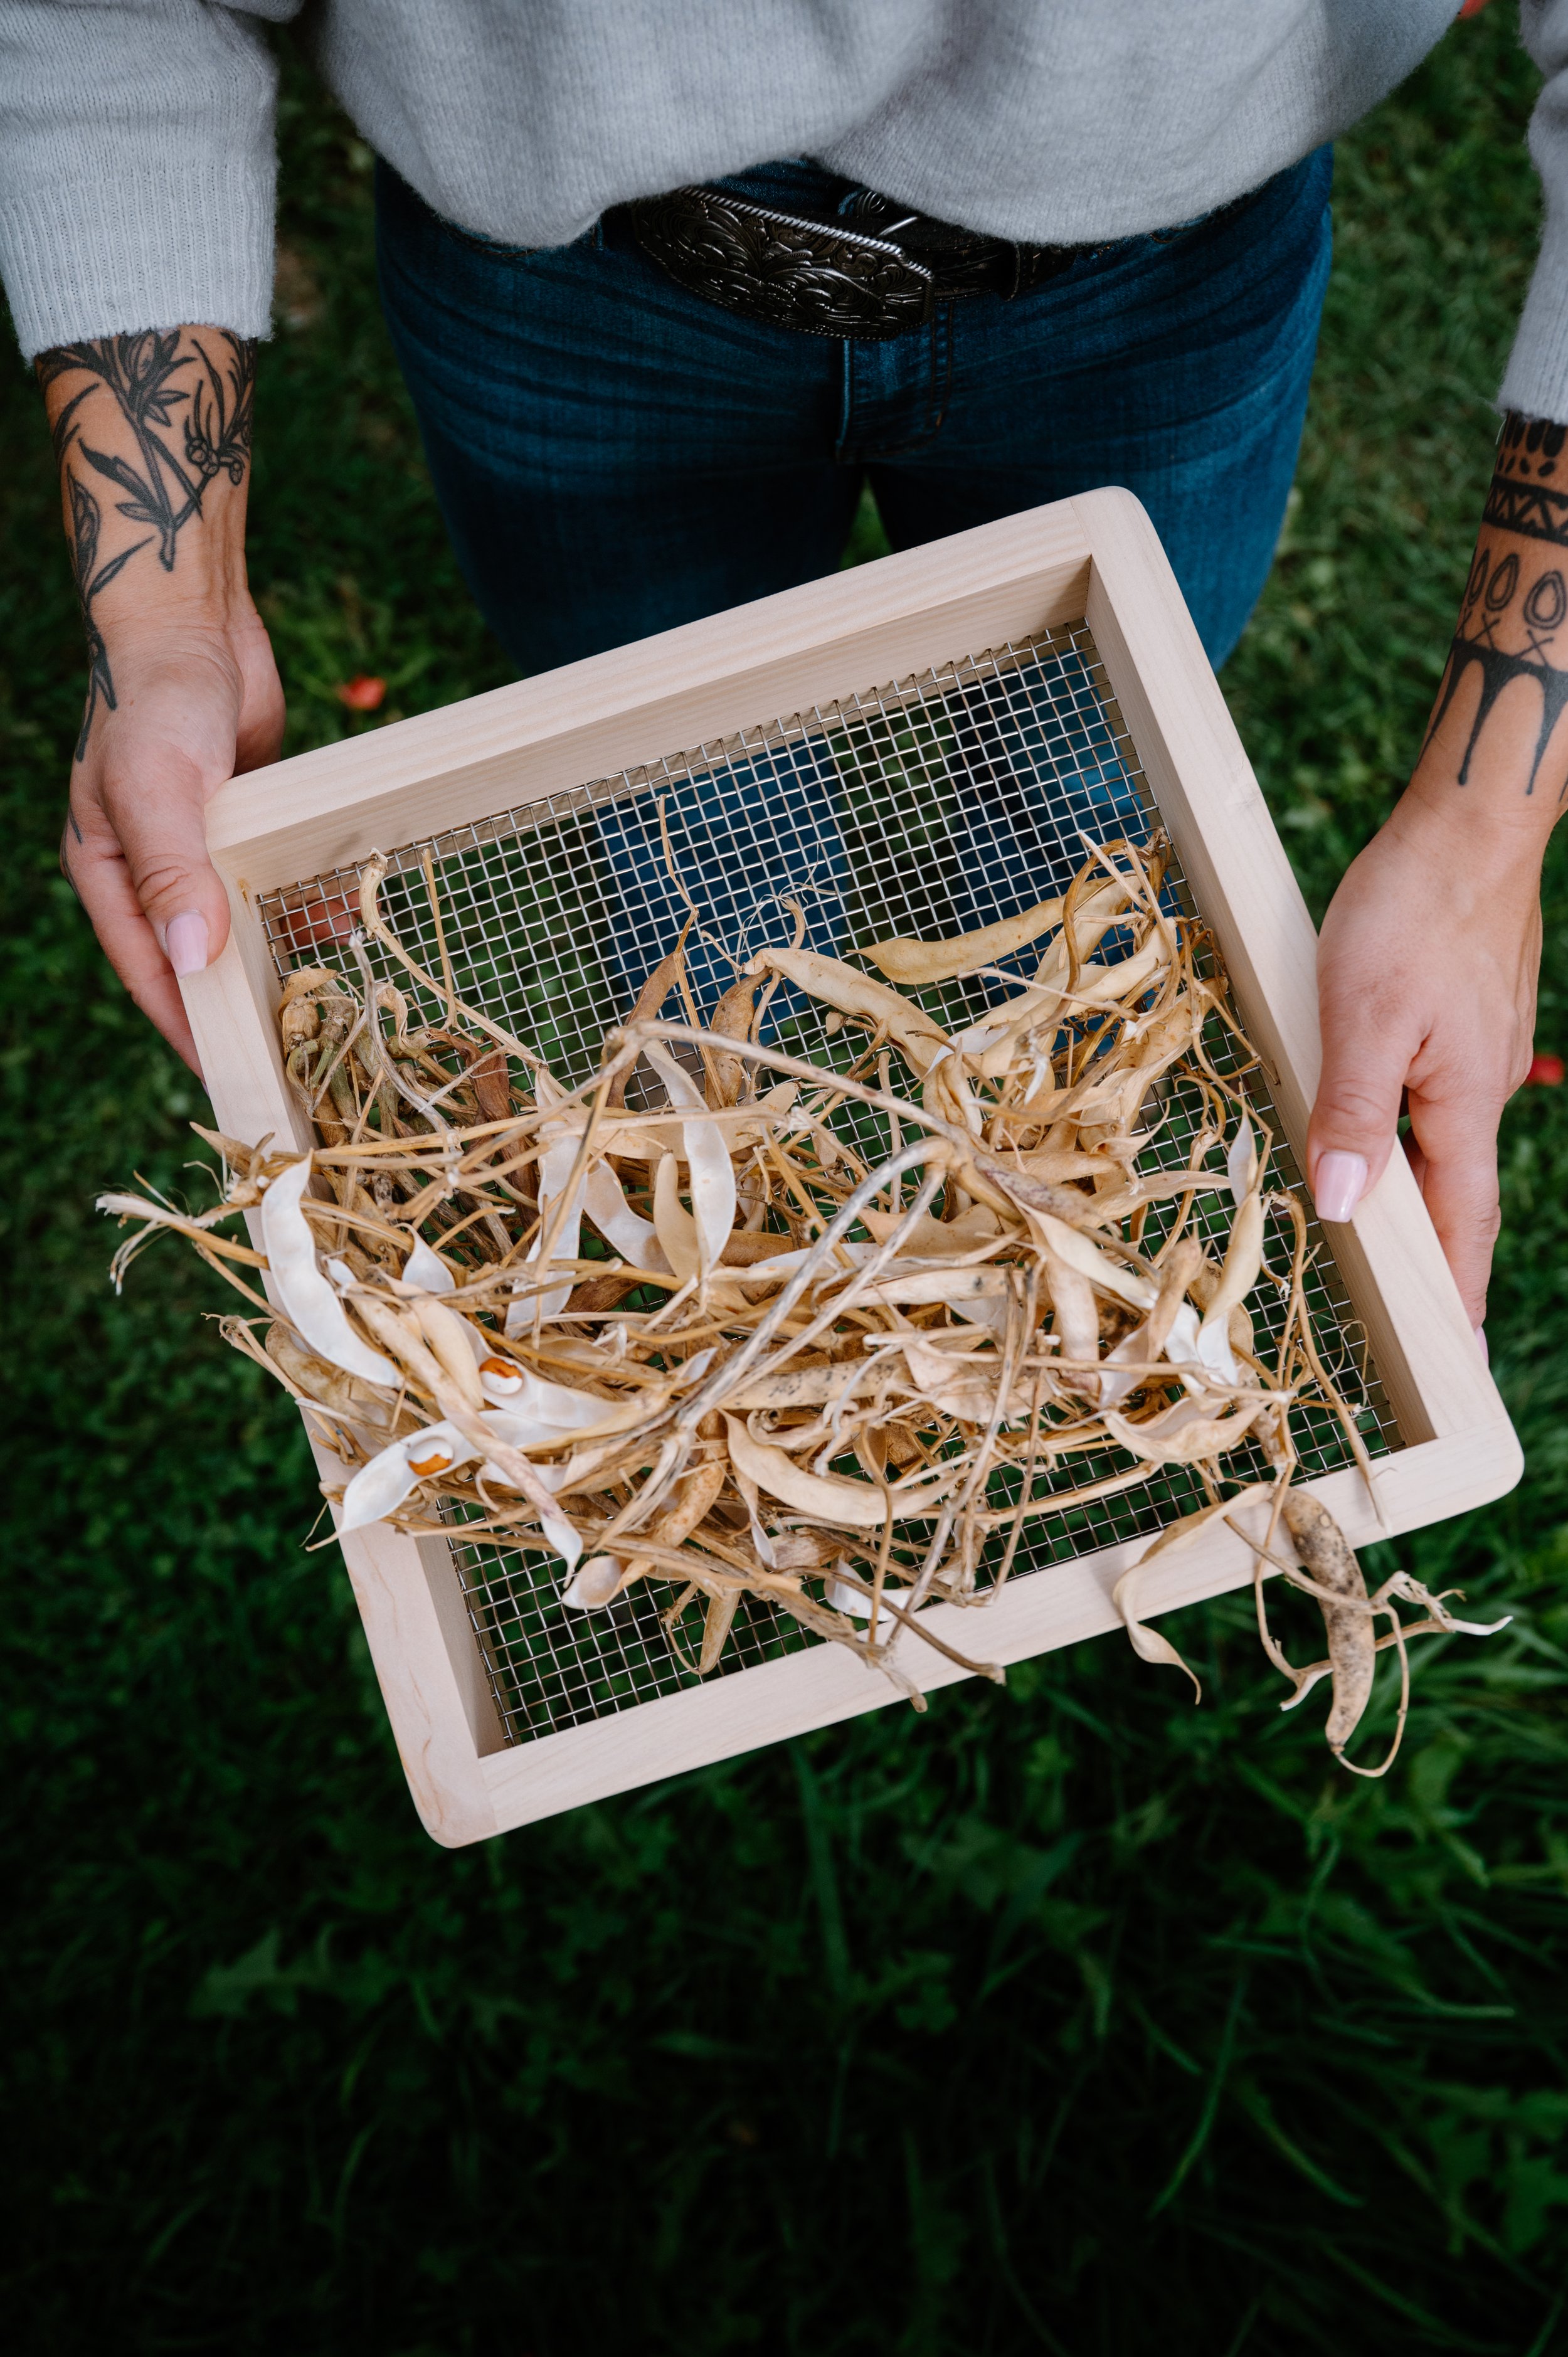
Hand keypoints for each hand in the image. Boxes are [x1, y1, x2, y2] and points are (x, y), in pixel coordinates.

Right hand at [38, 327, 274, 1075]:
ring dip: (278, 959)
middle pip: (197, 961)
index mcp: (111, 875)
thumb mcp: (158, 789)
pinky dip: (300, 905)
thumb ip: (174, 873)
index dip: (192, 1030)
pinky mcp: (241, 823)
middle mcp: (152, 871)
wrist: (193, 621)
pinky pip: (270, 882)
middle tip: (295, 1059)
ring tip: (327, 1009)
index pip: (150, 975)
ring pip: (238, 926)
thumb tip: (193, 961)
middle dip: (241, 1007)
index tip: (239, 1079)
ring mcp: (198, 848)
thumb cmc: (160, 700)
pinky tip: (340, 930)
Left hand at [1308, 788, 1540, 1332]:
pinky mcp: (1465, 1015)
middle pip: (1458, 1191)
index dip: (1459, 1296)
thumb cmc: (1411, 910)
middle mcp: (1482, 1087)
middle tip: (1428, 1327)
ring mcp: (1480, 1049)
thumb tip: (1344, 1208)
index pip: (1463, 1225)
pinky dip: (1414, 1130)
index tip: (1460, 1360)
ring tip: (1393, 1242)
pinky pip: (1438, 1094)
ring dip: (1422, 1192)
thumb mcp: (1362, 1017)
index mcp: (1464, 1103)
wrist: (1468, 822)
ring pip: (1444, 1139)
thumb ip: (1354, 1114)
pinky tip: (1387, 1129)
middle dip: (1443, 1260)